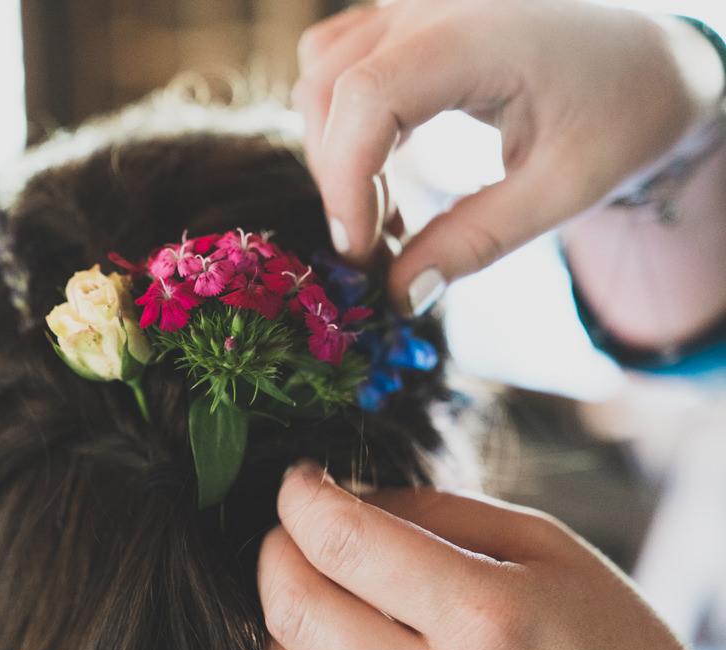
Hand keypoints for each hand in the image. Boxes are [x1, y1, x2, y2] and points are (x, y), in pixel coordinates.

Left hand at [257, 461, 695, 649]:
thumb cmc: (606, 639)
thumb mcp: (547, 548)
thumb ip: (439, 511)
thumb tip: (348, 495)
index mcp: (485, 617)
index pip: (345, 542)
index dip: (303, 496)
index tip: (302, 479)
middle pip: (297, 608)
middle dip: (278, 548)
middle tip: (297, 523)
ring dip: (291, 610)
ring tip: (332, 586)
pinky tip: (342, 636)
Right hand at [293, 0, 724, 315]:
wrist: (652, 60)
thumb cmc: (623, 114)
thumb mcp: (564, 188)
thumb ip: (477, 240)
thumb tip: (400, 294)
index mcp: (479, 31)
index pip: (368, 97)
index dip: (347, 181)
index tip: (360, 252)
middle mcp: (432, 3)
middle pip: (331, 90)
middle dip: (340, 179)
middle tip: (378, 246)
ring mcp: (415, 4)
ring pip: (324, 74)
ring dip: (337, 151)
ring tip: (385, 209)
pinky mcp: (408, 17)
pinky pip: (339, 58)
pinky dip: (343, 118)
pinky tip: (382, 161)